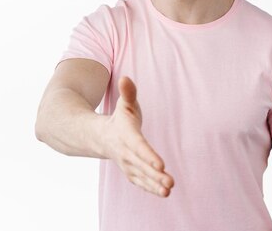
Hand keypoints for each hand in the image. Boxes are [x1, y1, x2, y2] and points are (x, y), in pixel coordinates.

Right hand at [102, 76, 173, 196]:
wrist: (101, 137)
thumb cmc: (120, 118)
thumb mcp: (125, 103)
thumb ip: (128, 92)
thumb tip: (125, 78)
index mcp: (125, 134)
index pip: (138, 146)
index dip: (149, 155)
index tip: (161, 164)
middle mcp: (125, 151)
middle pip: (141, 164)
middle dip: (155, 174)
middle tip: (171, 183)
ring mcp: (127, 164)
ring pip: (141, 176)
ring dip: (154, 184)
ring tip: (169, 190)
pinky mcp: (131, 171)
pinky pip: (140, 182)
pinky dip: (150, 188)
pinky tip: (164, 193)